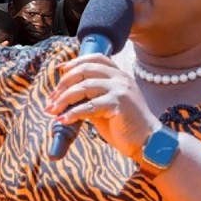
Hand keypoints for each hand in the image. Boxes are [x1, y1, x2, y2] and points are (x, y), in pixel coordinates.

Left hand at [45, 54, 159, 160]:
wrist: (148, 142)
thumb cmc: (124, 125)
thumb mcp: (104, 105)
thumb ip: (89, 96)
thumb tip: (62, 94)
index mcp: (119, 75)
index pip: (95, 58)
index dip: (75, 62)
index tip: (59, 71)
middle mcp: (120, 78)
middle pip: (84, 70)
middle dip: (64, 83)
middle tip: (52, 98)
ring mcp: (121, 89)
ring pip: (83, 87)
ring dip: (63, 99)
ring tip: (53, 110)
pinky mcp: (119, 104)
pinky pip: (88, 106)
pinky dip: (72, 113)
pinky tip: (62, 120)